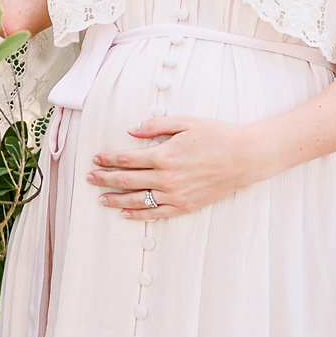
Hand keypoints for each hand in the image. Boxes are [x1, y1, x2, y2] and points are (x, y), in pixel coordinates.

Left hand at [86, 115, 264, 218]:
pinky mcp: (185, 206)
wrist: (245, 157)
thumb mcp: (187, 122)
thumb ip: (156, 125)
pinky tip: (125, 213)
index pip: (127, 159)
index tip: (96, 158)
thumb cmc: (218, 135)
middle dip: (104, 178)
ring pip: (136, 200)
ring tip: (100, 198)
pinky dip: (137, 215)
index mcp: (164, 155)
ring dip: (115, 199)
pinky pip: (155, 214)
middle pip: (126, 180)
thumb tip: (131, 131)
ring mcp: (175, 195)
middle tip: (90, 177)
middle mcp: (166, 178)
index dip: (108, 158)